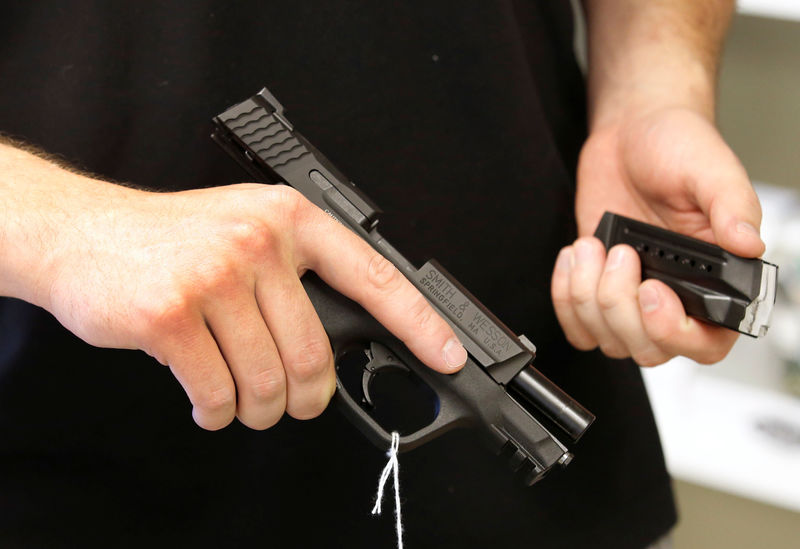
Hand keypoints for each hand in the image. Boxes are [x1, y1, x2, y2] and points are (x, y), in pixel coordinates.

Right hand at [38, 182, 466, 429]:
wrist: (82, 232)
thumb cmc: (171, 238)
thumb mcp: (246, 229)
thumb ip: (296, 276)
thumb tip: (345, 344)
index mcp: (289, 219)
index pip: (376, 276)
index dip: (420, 323)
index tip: (448, 355)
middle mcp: (259, 242)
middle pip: (317, 355)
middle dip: (306, 399)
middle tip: (291, 404)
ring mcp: (215, 275)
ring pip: (268, 382)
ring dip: (259, 411)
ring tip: (241, 403)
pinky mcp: (172, 314)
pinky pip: (219, 394)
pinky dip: (217, 412)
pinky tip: (208, 401)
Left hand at [551, 106, 764, 365]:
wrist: (630, 132)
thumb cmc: (676, 146)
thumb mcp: (710, 168)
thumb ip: (732, 206)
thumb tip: (749, 243)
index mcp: (718, 279)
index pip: (706, 342)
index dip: (674, 331)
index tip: (652, 291)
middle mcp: (677, 295)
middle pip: (649, 349)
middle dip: (621, 307)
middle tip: (620, 255)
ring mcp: (633, 296)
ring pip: (609, 340)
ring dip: (588, 296)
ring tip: (594, 246)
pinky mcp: (598, 289)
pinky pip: (578, 326)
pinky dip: (566, 298)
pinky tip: (575, 258)